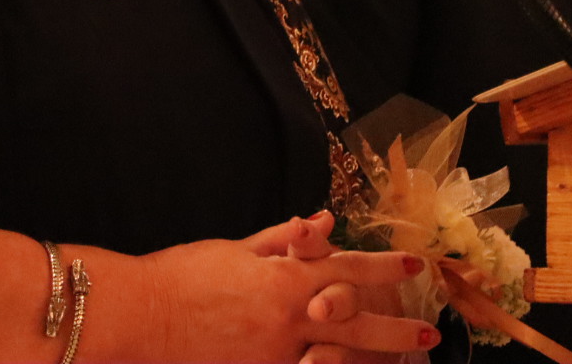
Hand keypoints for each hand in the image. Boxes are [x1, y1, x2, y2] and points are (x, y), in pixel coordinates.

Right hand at [142, 211, 437, 361]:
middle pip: (358, 323)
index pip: (348, 268)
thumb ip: (284, 241)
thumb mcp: (236, 249)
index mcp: (285, 278)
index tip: (418, 265)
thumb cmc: (183, 275)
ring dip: (369, 361)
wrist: (142, 315)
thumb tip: (323, 220)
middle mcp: (289, 318)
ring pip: (338, 360)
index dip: (386, 266)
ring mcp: (276, 355)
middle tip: (429, 334)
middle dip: (397, 329)